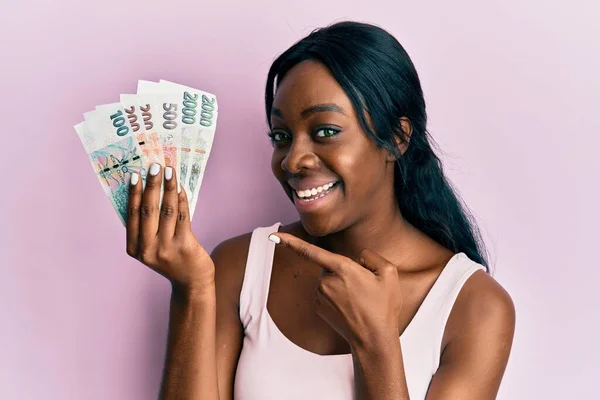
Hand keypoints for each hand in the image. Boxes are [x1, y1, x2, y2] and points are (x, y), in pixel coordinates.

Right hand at [126, 163, 213, 295]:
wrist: (192, 282)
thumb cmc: (172, 258)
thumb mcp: (153, 246)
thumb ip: (148, 226)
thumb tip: (149, 190)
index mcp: (134, 248)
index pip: (131, 215)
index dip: (133, 193)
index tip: (134, 174)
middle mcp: (147, 249)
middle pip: (148, 210)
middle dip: (151, 185)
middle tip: (154, 165)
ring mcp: (166, 249)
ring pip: (166, 211)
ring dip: (168, 188)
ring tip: (170, 171)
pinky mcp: (184, 246)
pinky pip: (182, 217)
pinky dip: (181, 200)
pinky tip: (181, 188)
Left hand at [269, 232, 402, 349]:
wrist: (373, 339)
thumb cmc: (382, 307)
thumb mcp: (388, 273)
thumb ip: (370, 256)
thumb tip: (357, 258)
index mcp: (342, 268)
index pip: (311, 251)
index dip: (291, 242)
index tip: (273, 236)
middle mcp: (326, 281)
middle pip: (331, 265)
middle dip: (345, 271)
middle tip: (364, 288)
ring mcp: (320, 295)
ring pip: (329, 279)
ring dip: (341, 285)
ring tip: (359, 300)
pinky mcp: (318, 306)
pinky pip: (326, 293)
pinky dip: (337, 296)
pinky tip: (350, 307)